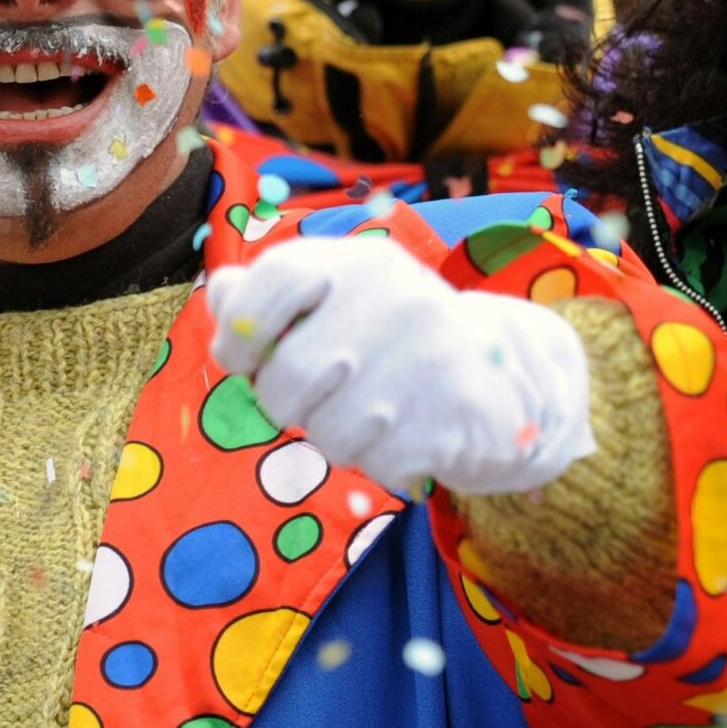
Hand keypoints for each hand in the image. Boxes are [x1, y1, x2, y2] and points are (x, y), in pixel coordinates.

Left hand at [206, 236, 595, 496]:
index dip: (239, 331)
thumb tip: (221, 295)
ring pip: (326, 432)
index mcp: (358, 264)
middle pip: (286, 379)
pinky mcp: (448, 420)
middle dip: (287, 403)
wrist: (505, 375)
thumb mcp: (340, 297)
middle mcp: (394, 301)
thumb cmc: (395, 336)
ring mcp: (425, 361)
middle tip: (319, 395)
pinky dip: (380, 461)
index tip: (243, 358)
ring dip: (336, 437)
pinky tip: (405, 433)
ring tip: (370, 412)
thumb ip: (270, 295)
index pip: (272, 281)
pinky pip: (373, 463)